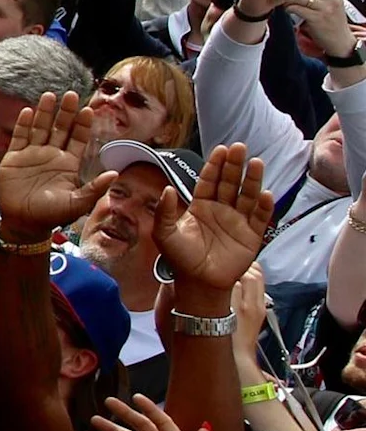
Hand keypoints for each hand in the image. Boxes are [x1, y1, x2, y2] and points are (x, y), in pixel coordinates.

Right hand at [0, 89, 106, 236]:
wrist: (24, 223)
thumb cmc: (52, 215)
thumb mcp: (78, 203)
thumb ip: (95, 188)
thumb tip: (115, 174)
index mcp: (68, 164)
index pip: (78, 139)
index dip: (83, 125)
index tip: (89, 109)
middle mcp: (52, 155)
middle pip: (60, 128)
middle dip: (66, 112)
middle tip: (71, 94)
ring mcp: (32, 154)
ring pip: (41, 128)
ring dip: (45, 112)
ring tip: (50, 95)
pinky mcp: (14, 157)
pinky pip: (20, 137)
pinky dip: (24, 124)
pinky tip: (29, 112)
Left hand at [157, 145, 272, 296]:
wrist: (198, 283)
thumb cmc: (180, 258)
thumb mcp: (165, 234)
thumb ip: (164, 212)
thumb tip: (167, 188)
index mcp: (201, 206)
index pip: (209, 180)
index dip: (215, 165)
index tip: (220, 149)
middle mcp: (221, 210)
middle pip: (230, 183)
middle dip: (234, 165)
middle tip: (240, 147)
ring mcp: (238, 221)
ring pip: (247, 196)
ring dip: (253, 180)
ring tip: (257, 163)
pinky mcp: (252, 236)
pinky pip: (260, 218)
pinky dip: (264, 207)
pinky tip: (266, 194)